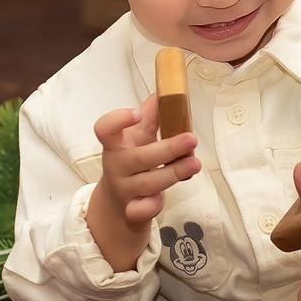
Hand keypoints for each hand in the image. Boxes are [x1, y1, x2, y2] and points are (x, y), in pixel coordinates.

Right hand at [88, 96, 198, 273]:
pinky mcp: (132, 210)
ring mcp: (124, 189)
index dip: (118, 120)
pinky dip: (150, 206)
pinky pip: (139, 210)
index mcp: (115, 143)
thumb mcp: (138, 136)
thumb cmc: (133, 159)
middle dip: (167, 149)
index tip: (136, 113)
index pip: (105, 129)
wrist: (117, 201)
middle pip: (139, 158)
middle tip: (191, 138)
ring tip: (195, 163)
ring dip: (173, 173)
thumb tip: (169, 89)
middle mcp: (117, 166)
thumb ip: (152, 114)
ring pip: (148, 183)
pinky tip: (161, 198)